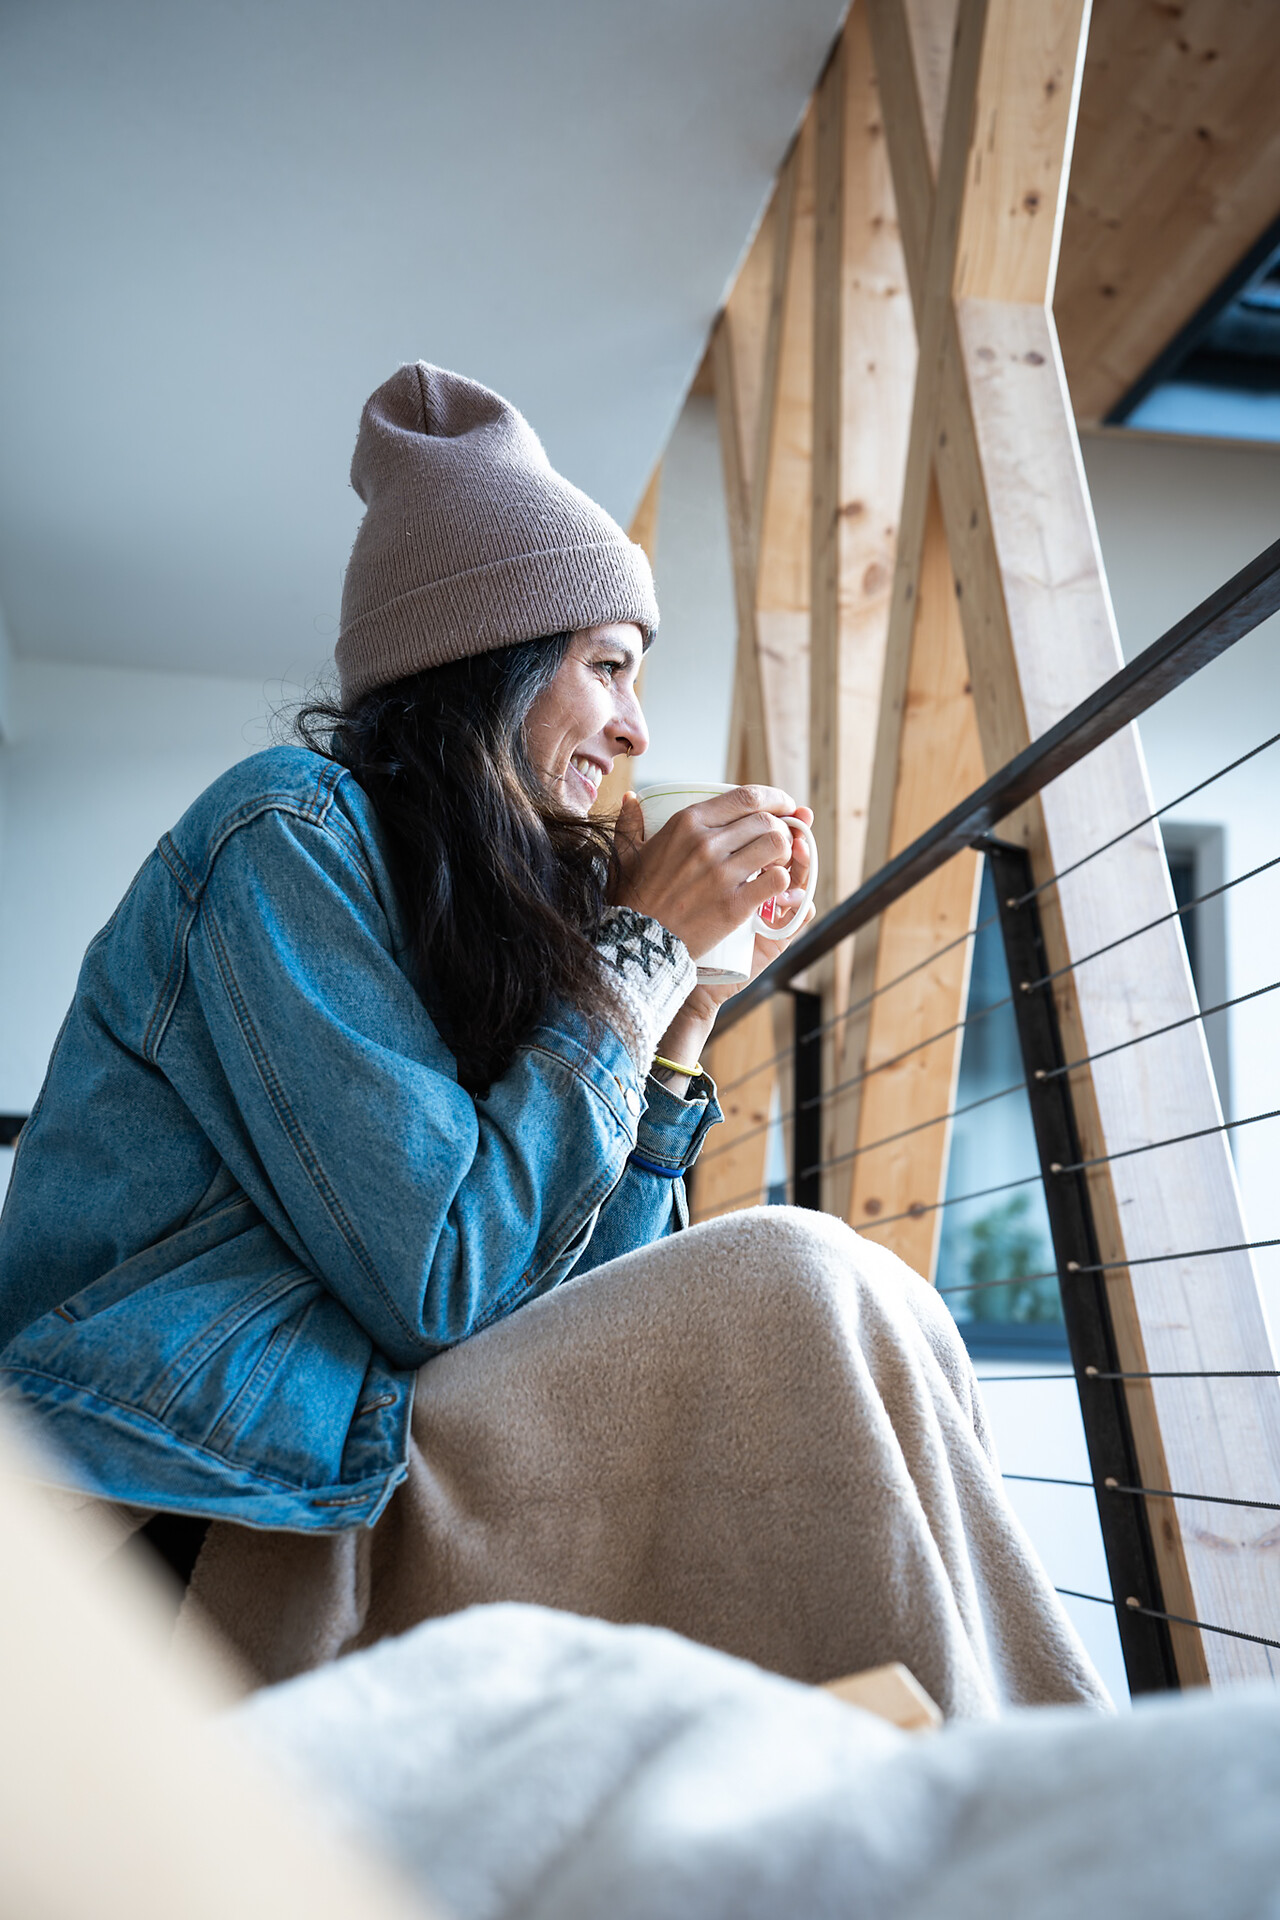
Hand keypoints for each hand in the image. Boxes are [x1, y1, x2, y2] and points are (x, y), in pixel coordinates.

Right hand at [636, 797, 815, 1087]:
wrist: (637, 942)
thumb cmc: (633, 898)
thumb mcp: (627, 854)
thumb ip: (630, 823)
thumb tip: (630, 797)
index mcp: (687, 822)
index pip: (746, 797)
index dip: (774, 798)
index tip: (785, 805)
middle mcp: (706, 843)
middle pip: (766, 820)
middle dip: (782, 828)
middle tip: (782, 841)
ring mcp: (721, 874)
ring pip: (777, 845)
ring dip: (785, 853)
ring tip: (778, 863)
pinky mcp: (733, 905)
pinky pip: (776, 880)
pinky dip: (784, 882)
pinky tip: (775, 887)